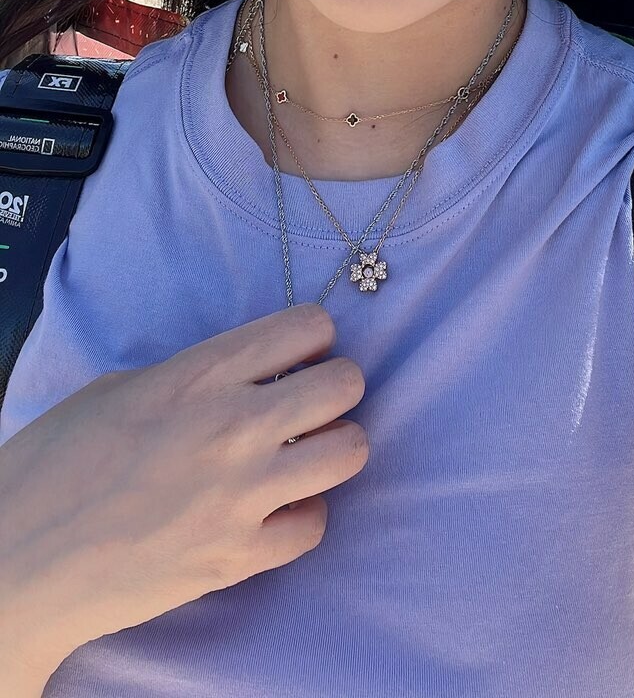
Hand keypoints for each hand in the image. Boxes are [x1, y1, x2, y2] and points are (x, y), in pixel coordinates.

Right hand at [0, 302, 367, 674]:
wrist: (21, 559)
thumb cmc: (54, 464)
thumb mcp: (120, 389)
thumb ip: (192, 377)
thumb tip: (242, 375)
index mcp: (200, 374)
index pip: (308, 326)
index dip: (309, 338)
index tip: (293, 356)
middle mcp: (235, 426)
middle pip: (345, 383)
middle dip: (334, 387)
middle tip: (306, 404)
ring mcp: (243, 495)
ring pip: (349, 451)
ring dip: (330, 448)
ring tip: (299, 456)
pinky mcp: (240, 557)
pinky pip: (315, 524)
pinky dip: (301, 515)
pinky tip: (272, 511)